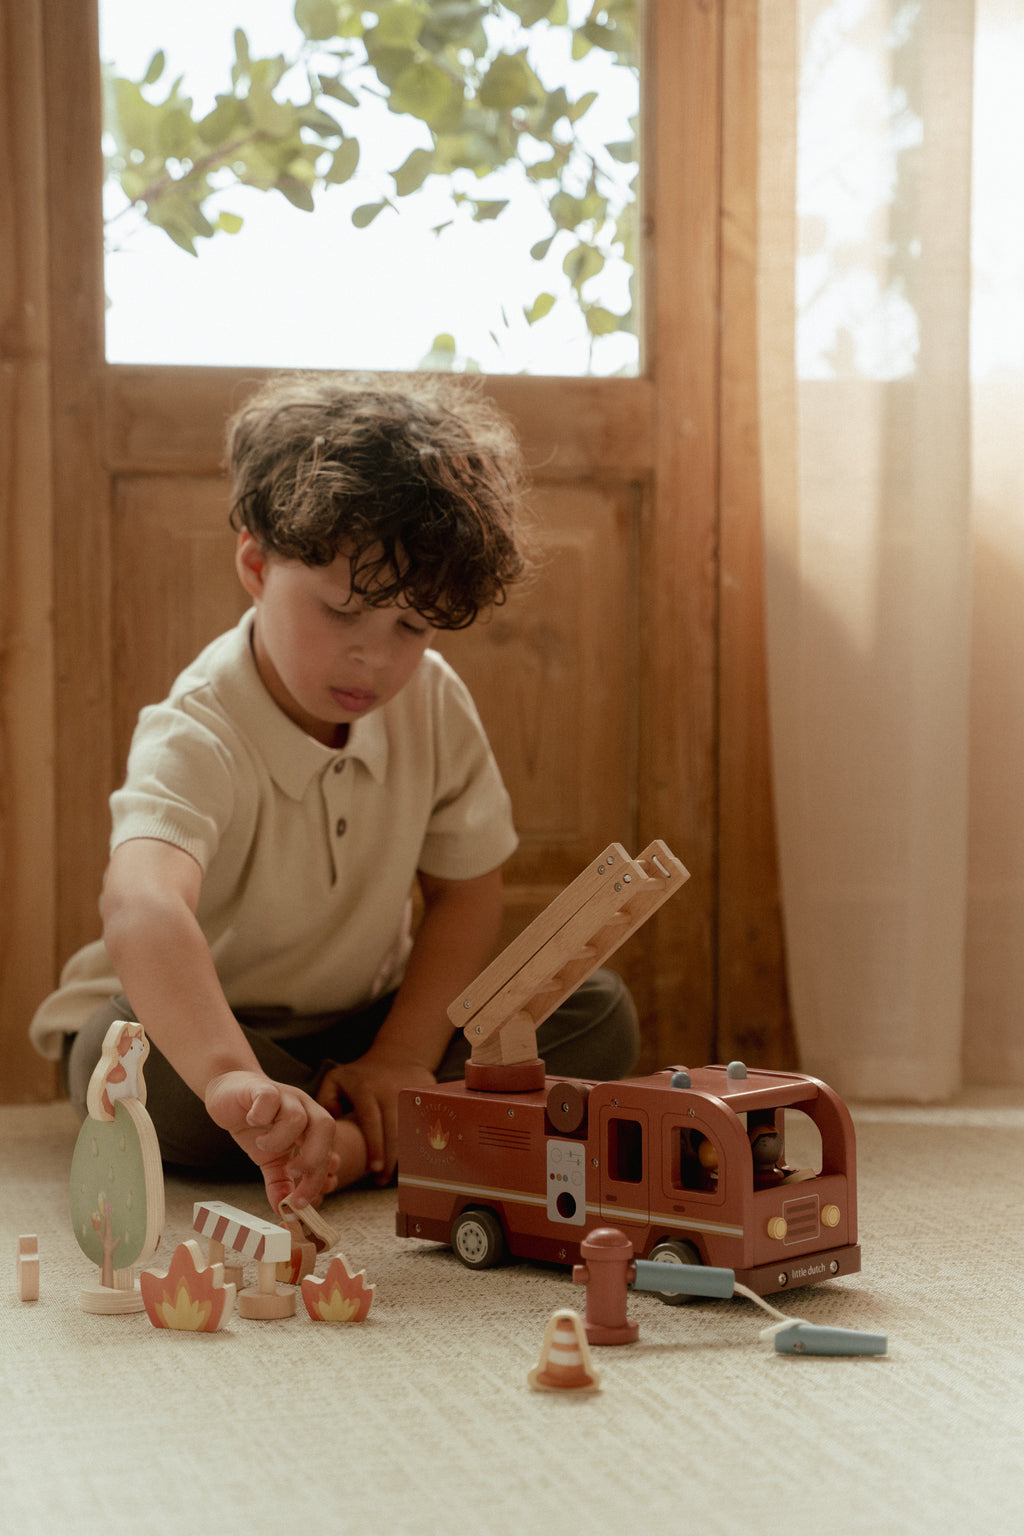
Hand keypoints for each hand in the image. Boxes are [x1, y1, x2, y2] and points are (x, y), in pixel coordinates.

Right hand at [205, 1070, 338, 1211]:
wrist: (229, 1090)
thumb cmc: (255, 1123)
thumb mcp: (269, 1158)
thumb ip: (279, 1182)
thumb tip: (283, 1210)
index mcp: (311, 1125)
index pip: (326, 1152)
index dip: (318, 1179)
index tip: (300, 1202)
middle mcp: (303, 1108)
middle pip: (325, 1127)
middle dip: (311, 1159)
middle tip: (290, 1174)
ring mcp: (284, 1096)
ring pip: (298, 1117)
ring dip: (279, 1140)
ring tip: (262, 1145)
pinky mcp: (261, 1088)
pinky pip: (269, 1099)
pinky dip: (260, 1116)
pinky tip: (251, 1122)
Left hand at [317, 1053, 434, 1183]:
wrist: (399, 1052)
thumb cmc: (362, 1074)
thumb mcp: (336, 1079)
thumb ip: (325, 1102)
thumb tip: (328, 1128)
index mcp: (366, 1089)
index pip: (372, 1121)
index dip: (375, 1147)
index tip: (373, 1169)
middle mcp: (390, 1091)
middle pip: (394, 1130)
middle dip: (390, 1158)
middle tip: (382, 1180)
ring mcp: (411, 1093)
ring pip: (410, 1130)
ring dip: (403, 1155)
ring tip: (391, 1175)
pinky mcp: (426, 1095)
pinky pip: (423, 1124)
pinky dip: (417, 1144)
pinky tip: (409, 1159)